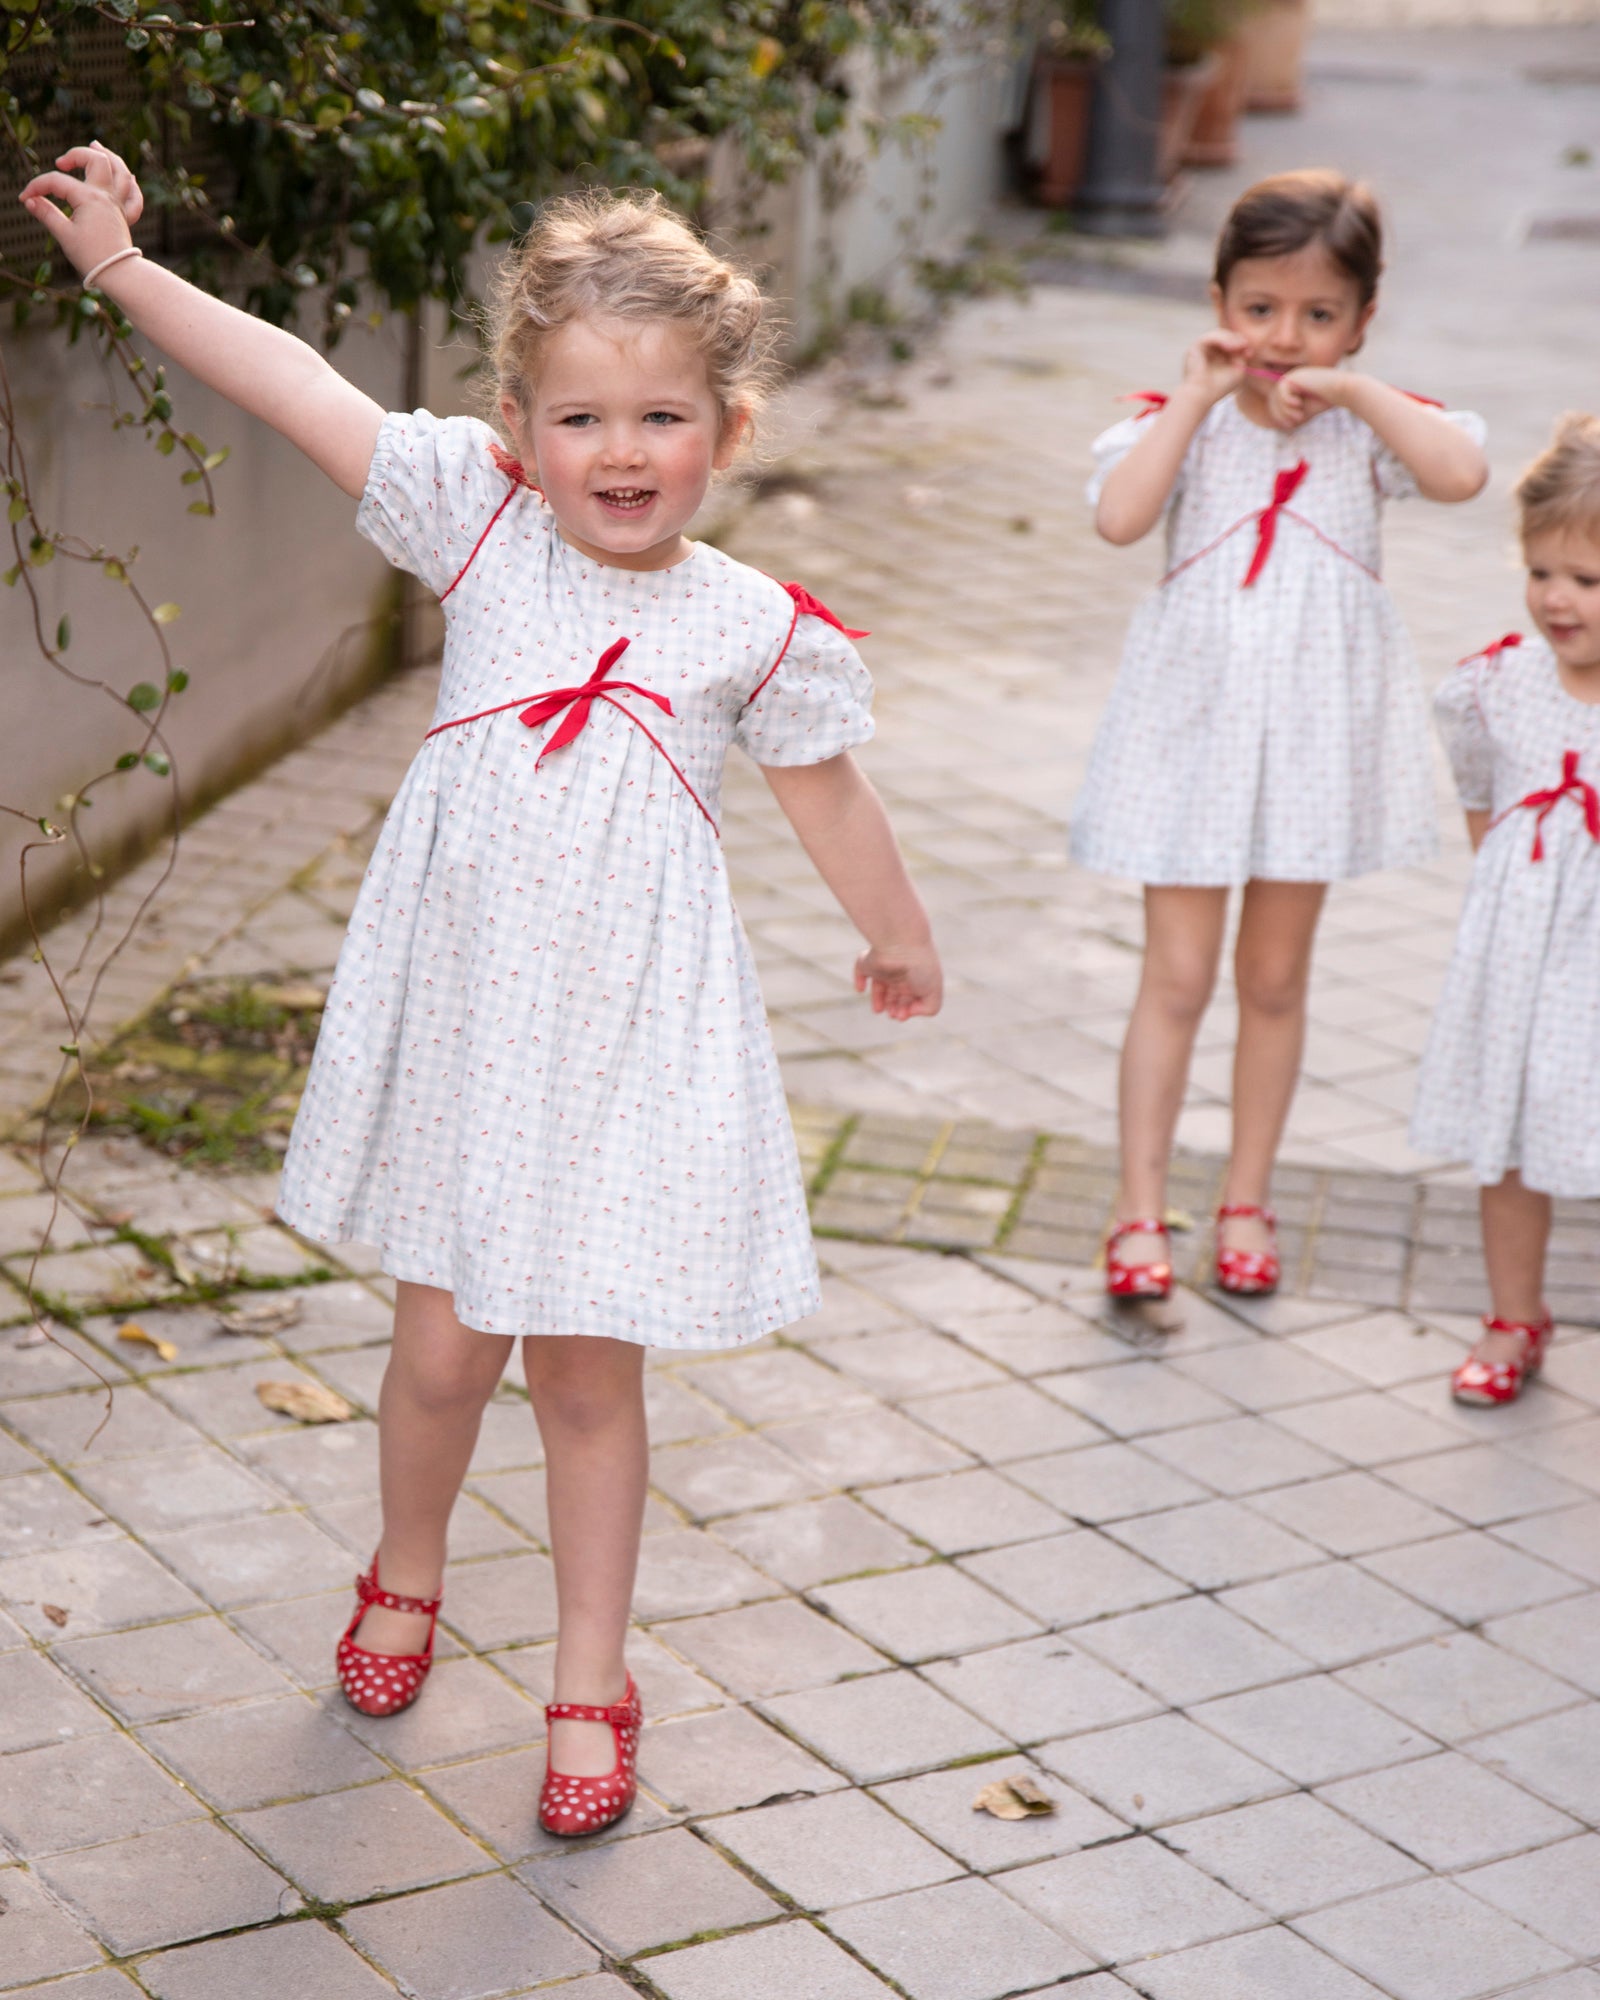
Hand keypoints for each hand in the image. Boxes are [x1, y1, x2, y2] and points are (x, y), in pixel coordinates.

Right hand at [19, 142, 142, 279]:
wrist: (119, 274)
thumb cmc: (91, 257)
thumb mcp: (64, 235)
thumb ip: (46, 214)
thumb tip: (30, 200)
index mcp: (89, 198)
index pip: (57, 181)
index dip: (37, 186)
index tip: (25, 198)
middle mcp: (106, 196)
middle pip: (97, 160)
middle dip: (77, 154)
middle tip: (62, 162)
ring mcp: (118, 205)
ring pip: (120, 171)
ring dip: (109, 156)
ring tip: (96, 145)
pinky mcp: (125, 217)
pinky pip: (134, 196)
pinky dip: (130, 184)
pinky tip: (127, 177)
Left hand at [854, 940, 941, 1021]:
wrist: (901, 943)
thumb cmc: (920, 967)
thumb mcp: (934, 992)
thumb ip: (929, 1008)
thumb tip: (909, 1011)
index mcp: (918, 978)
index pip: (911, 997)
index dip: (906, 1010)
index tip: (902, 1014)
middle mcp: (901, 972)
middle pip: (895, 993)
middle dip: (894, 1007)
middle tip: (892, 1013)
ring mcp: (885, 966)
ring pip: (879, 985)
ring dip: (877, 999)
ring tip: (878, 1010)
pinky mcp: (868, 961)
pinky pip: (861, 970)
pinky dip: (859, 980)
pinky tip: (861, 989)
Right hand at [1179, 330, 1248, 406]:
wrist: (1203, 396)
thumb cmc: (1219, 387)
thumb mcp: (1238, 370)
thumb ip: (1242, 356)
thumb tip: (1245, 344)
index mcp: (1216, 357)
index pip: (1230, 343)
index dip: (1240, 344)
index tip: (1249, 353)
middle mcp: (1207, 352)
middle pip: (1225, 337)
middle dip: (1237, 340)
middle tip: (1246, 345)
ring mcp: (1201, 349)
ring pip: (1218, 335)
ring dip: (1231, 338)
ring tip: (1240, 345)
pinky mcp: (1195, 347)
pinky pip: (1210, 337)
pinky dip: (1222, 339)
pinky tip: (1231, 346)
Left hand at [1263, 365, 1347, 430]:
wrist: (1340, 390)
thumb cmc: (1325, 401)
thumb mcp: (1304, 410)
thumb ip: (1290, 412)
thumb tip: (1276, 419)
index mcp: (1293, 386)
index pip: (1276, 401)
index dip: (1279, 415)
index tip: (1290, 425)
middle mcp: (1292, 379)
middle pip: (1274, 399)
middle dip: (1281, 414)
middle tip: (1294, 422)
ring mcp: (1293, 375)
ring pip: (1276, 395)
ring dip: (1285, 410)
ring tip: (1298, 416)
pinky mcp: (1296, 375)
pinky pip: (1282, 389)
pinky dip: (1287, 400)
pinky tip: (1298, 404)